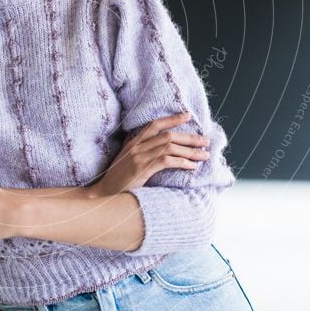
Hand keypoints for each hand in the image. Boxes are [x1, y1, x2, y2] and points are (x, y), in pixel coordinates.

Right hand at [89, 112, 210, 197]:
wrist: (104, 194)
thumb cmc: (117, 180)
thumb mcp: (125, 159)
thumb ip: (136, 149)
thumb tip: (150, 142)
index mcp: (133, 142)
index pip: (155, 124)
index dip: (172, 119)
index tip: (188, 116)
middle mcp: (136, 146)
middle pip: (167, 135)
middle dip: (189, 137)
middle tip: (205, 141)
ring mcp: (138, 156)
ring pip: (170, 146)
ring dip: (190, 151)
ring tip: (204, 155)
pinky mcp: (142, 169)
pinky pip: (167, 161)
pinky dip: (182, 162)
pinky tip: (192, 166)